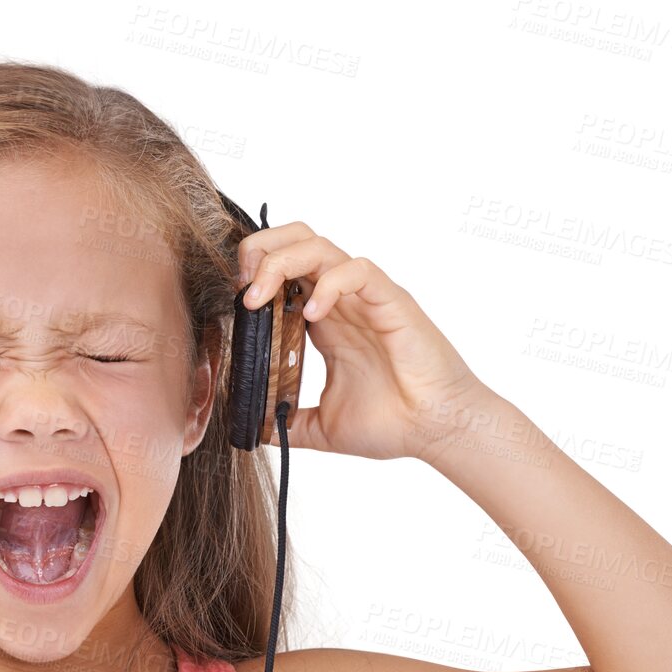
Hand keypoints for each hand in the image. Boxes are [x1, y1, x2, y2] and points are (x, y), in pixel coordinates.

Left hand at [238, 222, 484, 461]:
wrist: (437, 430)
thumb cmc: (393, 423)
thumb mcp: (322, 427)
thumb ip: (287, 423)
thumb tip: (254, 431)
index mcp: (324, 321)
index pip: (283, 272)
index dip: (253, 275)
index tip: (234, 304)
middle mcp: (342, 301)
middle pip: (297, 240)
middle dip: (260, 251)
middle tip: (242, 287)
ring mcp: (366, 298)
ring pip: (320, 246)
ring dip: (280, 262)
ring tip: (258, 297)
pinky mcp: (391, 301)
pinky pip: (357, 270)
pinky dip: (328, 284)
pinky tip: (312, 315)